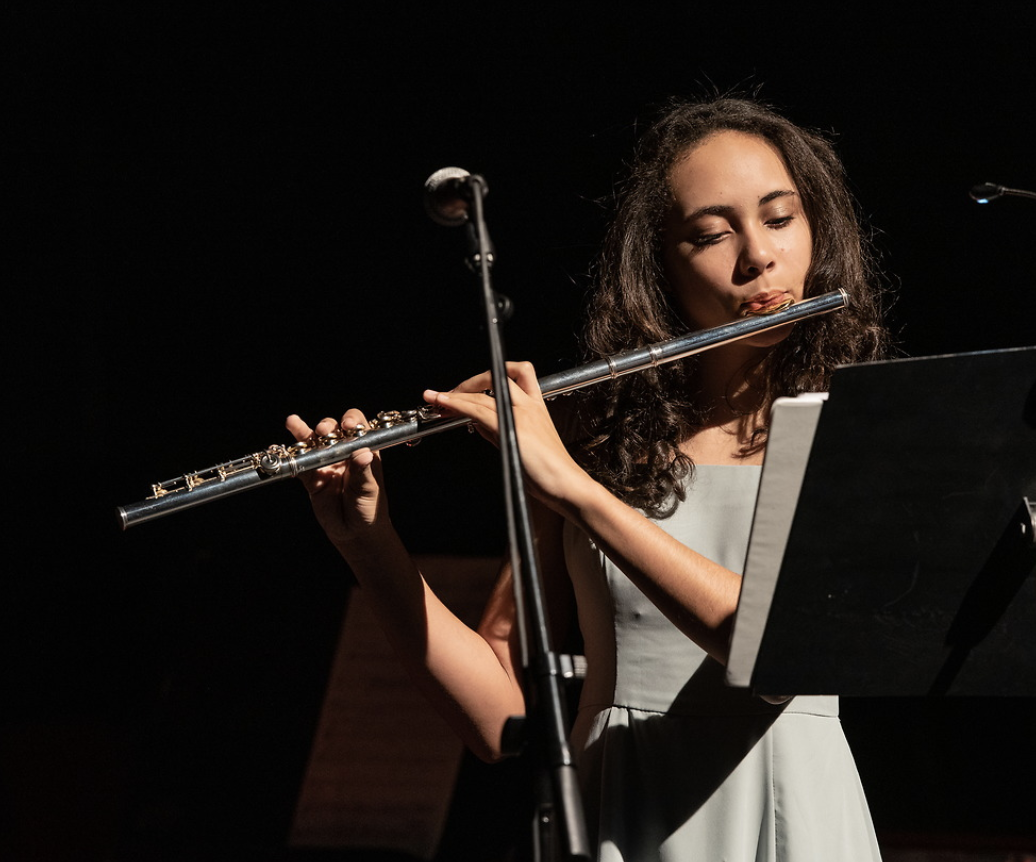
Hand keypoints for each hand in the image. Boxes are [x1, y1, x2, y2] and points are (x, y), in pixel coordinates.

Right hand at [285, 410, 391, 549]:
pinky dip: (292, 453)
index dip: (352, 421)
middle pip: (333, 430)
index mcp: (363, 451)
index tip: (347, 426)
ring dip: (304, 431)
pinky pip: (300, 462)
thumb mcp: (369, 490)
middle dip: (327, 426)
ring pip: (314, 442)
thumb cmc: (369, 508)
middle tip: (324, 431)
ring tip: (294, 423)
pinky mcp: (311, 477)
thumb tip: (364, 454)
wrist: (354, 532)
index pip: (358, 427)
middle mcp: (344, 453)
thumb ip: (363, 472)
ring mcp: (326, 463)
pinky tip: (281, 441)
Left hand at [422, 361, 591, 509]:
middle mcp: (529, 405)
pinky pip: (478, 409)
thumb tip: (476, 423)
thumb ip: (498, 431)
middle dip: (468, 382)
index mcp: (535, 406)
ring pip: (483, 393)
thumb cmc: (548, 471)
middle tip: (447, 395)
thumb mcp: (519, 444)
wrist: (566, 484)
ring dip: (455, 393)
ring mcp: (521, 413)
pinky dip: (457, 403)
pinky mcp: (511, 427)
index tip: (465, 390)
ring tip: (435, 398)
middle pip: (498, 375)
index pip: (511, 377)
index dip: (484, 379)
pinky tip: (443, 403)